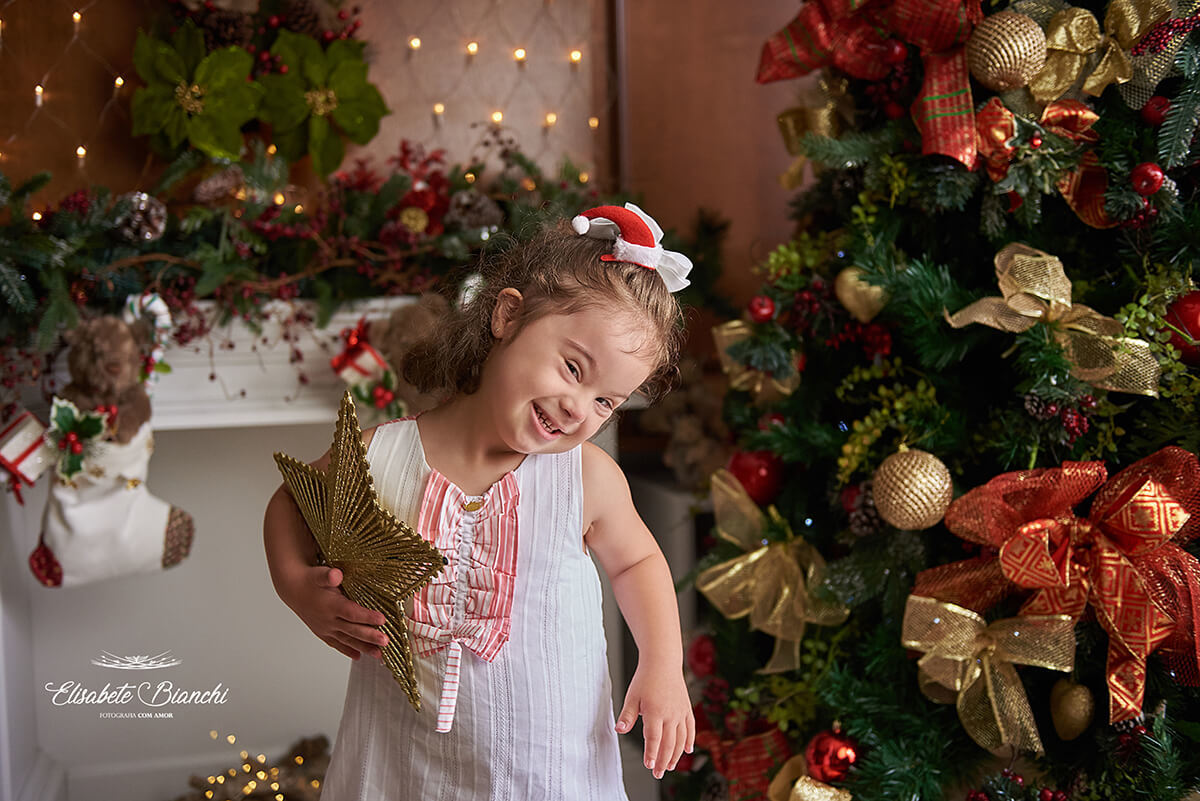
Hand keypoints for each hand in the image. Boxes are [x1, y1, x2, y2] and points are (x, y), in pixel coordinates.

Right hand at [284, 565, 388, 660]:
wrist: (293, 589)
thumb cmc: (310, 580)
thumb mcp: (319, 574)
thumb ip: (328, 575)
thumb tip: (336, 574)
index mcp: (330, 605)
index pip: (351, 613)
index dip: (367, 617)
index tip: (382, 619)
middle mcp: (328, 620)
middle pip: (352, 630)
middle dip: (370, 636)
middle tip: (385, 641)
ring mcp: (326, 628)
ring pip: (347, 640)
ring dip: (363, 647)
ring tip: (378, 654)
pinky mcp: (323, 632)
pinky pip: (337, 644)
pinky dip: (348, 650)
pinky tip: (358, 656)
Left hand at [616, 661, 694, 779]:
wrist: (662, 662)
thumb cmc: (646, 678)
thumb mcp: (632, 696)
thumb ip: (627, 715)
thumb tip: (619, 729)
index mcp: (655, 712)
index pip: (653, 739)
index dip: (651, 754)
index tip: (649, 766)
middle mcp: (670, 714)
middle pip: (668, 743)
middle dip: (663, 761)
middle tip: (658, 773)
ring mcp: (680, 712)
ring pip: (680, 739)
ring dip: (675, 755)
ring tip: (669, 766)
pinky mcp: (686, 709)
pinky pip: (690, 728)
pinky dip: (690, 740)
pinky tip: (687, 750)